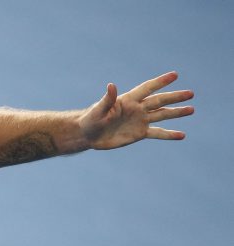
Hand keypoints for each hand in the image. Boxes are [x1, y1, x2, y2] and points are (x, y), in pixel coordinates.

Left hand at [78, 71, 193, 149]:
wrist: (88, 135)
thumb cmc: (91, 119)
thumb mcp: (98, 110)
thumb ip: (107, 99)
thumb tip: (111, 85)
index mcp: (128, 100)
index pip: (147, 89)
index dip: (160, 82)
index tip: (174, 75)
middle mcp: (137, 109)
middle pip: (159, 101)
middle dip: (174, 97)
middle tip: (190, 93)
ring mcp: (140, 121)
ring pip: (162, 116)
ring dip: (176, 113)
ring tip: (191, 110)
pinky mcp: (139, 133)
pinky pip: (157, 133)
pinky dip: (168, 134)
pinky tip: (181, 135)